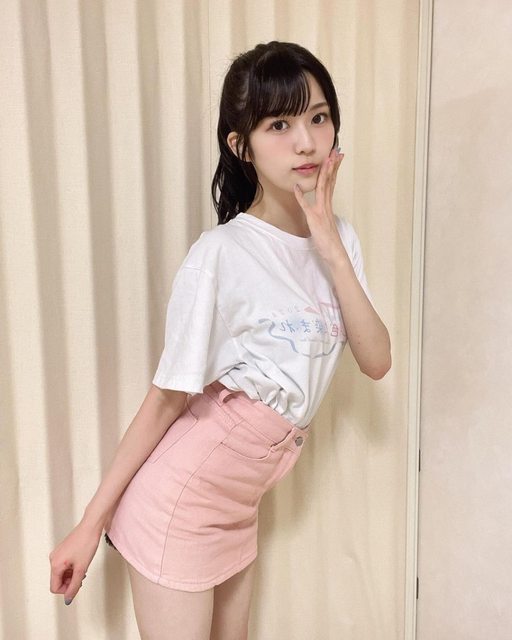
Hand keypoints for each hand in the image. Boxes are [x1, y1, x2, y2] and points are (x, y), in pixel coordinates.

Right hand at [49, 519, 100, 604]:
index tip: (78, 585)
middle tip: (82, 576)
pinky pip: (64, 564)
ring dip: (72, 574)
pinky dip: (72, 567)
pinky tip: (81, 562)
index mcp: (55, 565)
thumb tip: (68, 599)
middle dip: (70, 582)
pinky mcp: (63, 549)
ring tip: (83, 568)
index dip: (66, 590)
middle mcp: (53, 559)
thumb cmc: (86, 543)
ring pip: (62, 572)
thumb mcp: (81, 569)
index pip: (55, 588)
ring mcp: (57, 553)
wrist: (91, 526)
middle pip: (58, 580)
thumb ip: (74, 586)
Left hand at [293, 147, 347, 264]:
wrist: (334, 253)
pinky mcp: (314, 219)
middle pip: (330, 181)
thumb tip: (321, 204)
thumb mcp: (325, 222)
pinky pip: (306, 206)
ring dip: (323, 173)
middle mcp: (326, 206)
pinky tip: (296, 187)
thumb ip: (323, 212)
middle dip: (332, 165)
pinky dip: (301, 196)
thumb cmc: (329, 240)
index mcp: (328, 205)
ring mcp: (321, 211)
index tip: (335, 157)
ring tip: (326, 160)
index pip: (332, 183)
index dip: (333, 169)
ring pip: (323, 188)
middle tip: (335, 151)